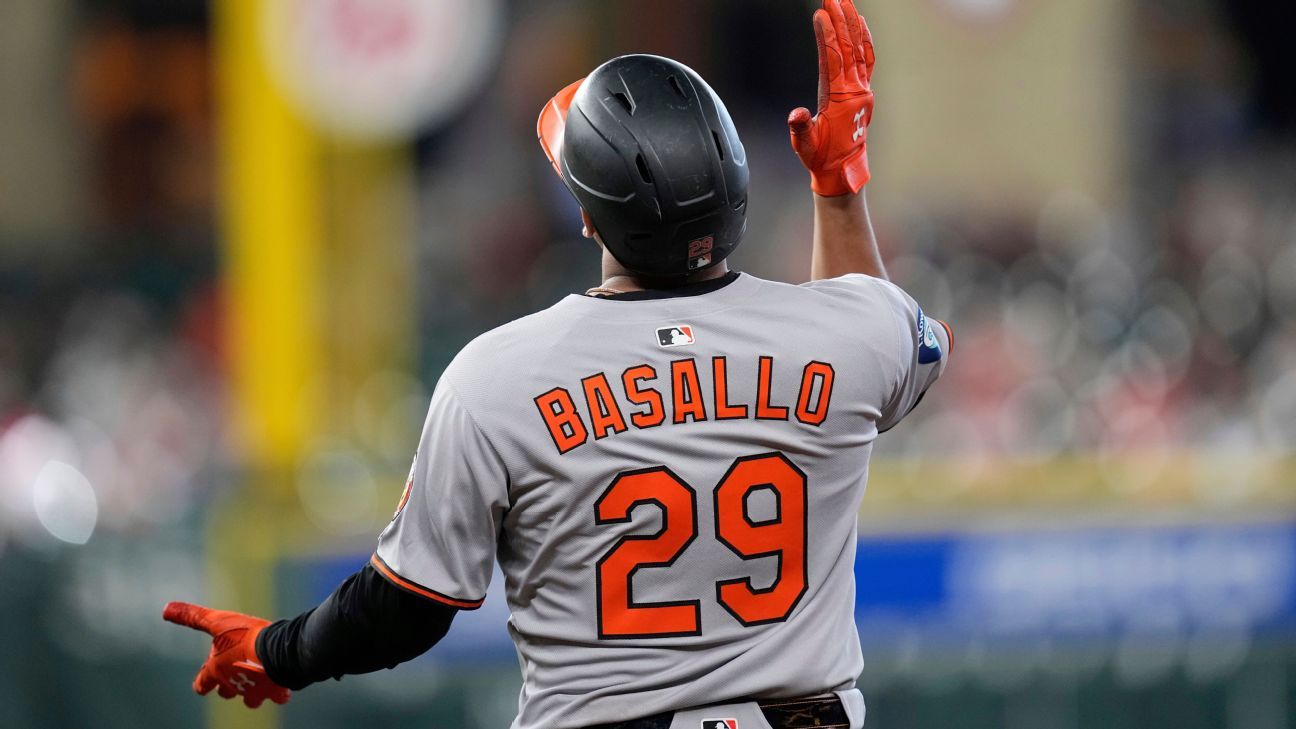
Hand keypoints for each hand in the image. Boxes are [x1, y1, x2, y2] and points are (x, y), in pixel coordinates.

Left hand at [163, 601, 290, 708]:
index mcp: (216, 670)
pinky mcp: (275, 690)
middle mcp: (233, 684)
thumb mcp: (217, 622)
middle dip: (230, 686)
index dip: (202, 682)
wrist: (276, 650)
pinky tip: (282, 682)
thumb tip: (166, 609)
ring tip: (260, 681)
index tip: (204, 682)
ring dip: (254, 692)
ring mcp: (255, 690)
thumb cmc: (244, 636)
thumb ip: (192, 617)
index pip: (201, 684)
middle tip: (236, 675)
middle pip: (227, 693)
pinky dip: (279, 691)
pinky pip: (278, 695)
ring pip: (251, 699)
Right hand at [788, 0, 875, 196]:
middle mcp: (855, 90)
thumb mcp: (805, 146)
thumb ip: (800, 129)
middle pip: (848, 47)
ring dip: (852, 23)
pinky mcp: (863, 91)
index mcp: (839, 99)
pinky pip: (867, 58)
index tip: (821, 14)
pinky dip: (864, 38)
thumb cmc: (821, 158)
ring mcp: (862, 89)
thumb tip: (797, 114)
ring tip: (844, 1)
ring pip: (859, 48)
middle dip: (840, 19)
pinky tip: (859, 22)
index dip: (827, 36)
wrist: (842, 170)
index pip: (833, 59)